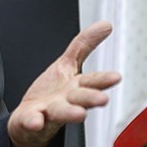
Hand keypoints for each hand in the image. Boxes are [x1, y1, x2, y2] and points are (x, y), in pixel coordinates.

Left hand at [7, 20, 120, 146]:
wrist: (31, 120)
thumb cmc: (53, 93)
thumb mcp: (67, 64)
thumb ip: (84, 45)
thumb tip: (105, 24)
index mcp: (75, 87)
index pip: (91, 81)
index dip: (103, 79)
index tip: (116, 77)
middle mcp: (66, 101)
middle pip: (80, 98)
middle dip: (91, 97)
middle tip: (102, 99)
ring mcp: (49, 111)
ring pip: (61, 112)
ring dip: (70, 112)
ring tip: (78, 114)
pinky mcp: (31, 120)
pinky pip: (32, 121)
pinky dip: (34, 121)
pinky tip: (36, 121)